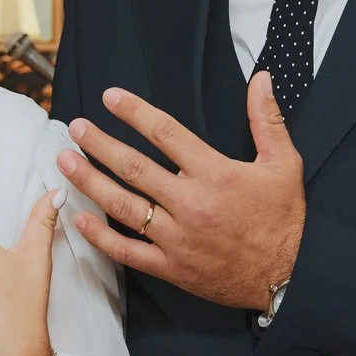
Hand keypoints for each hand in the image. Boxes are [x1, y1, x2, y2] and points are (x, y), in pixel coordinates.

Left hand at [59, 73, 302, 310]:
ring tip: (65, 162)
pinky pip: (128, 250)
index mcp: (215, 174)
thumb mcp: (284, 163)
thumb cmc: (285, 219)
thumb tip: (261, 79)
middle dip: (99, 144)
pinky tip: (79, 219)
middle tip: (75, 128)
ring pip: (123, 206)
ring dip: (90, 181)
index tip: (110, 98)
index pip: (166, 133)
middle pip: (134, 167)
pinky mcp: (172, 266)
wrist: (289, 276)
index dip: (135, 112)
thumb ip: (266, 119)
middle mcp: (191, 203)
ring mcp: (177, 237)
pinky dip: (100, 236)